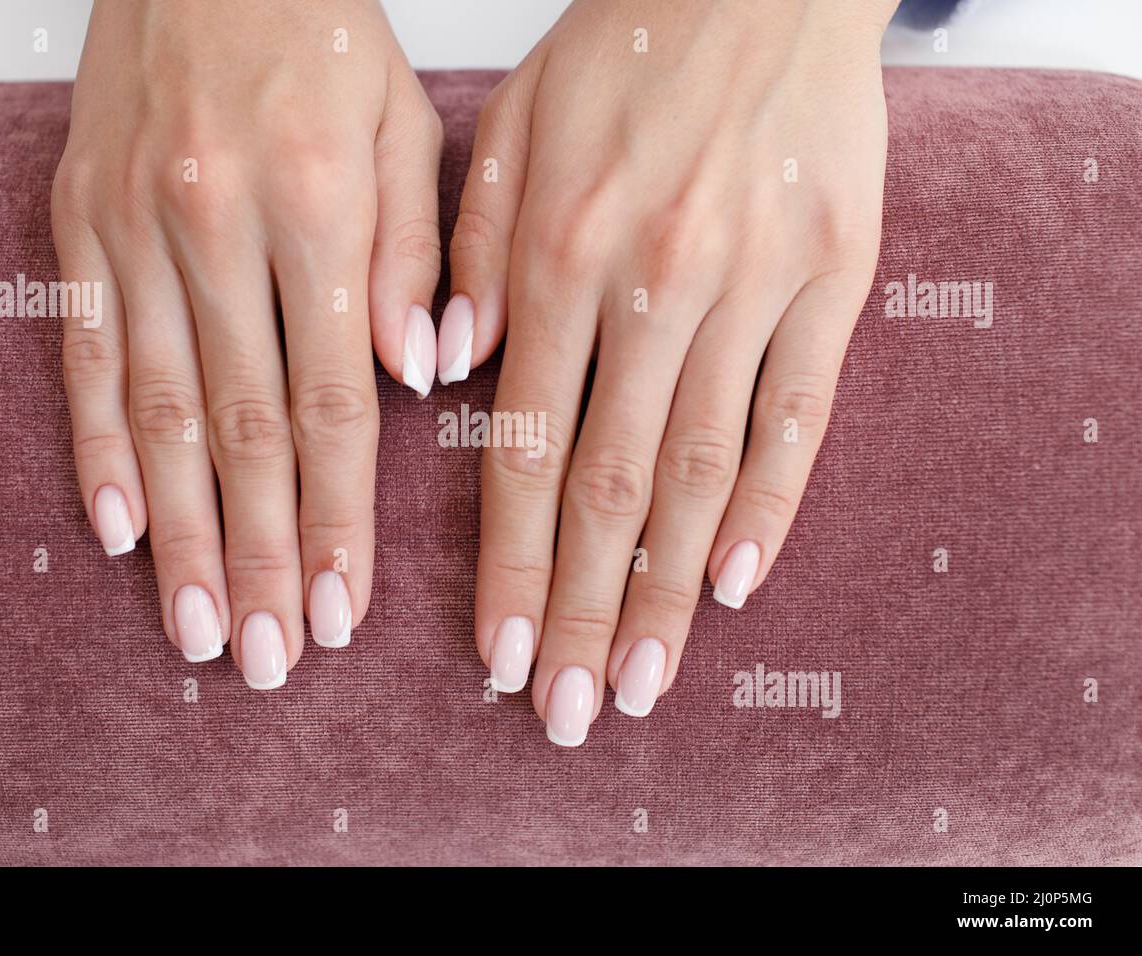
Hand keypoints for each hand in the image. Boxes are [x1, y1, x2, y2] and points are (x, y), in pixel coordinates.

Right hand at [52, 0, 442, 684]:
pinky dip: (99, 446)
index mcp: (317, 207)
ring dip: (181, 534)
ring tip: (201, 627)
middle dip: (263, 556)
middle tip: (275, 656)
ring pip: (162, 412)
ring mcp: (134, 229)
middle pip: (245, 431)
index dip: (341, 518)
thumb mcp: (405, 125)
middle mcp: (217, 227)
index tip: (348, 607)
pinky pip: (84, 353)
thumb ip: (420, 256)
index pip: (334, 404)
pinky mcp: (75, 223)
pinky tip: (117, 529)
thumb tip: (419, 383)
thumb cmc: (320, 35)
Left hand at [445, 0, 894, 742]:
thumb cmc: (624, 48)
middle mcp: (654, 286)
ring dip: (670, 589)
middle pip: (612, 488)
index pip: (526, 451)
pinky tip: (737, 581)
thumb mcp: (512, 127)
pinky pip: (802, 413)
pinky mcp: (838, 277)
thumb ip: (468, 255)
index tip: (501, 657)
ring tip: (646, 679)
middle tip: (571, 710)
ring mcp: (753, 285)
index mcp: (562, 255)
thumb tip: (441, 374)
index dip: (513, 568)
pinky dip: (771, 502)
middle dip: (586, 612)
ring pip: (703, 471)